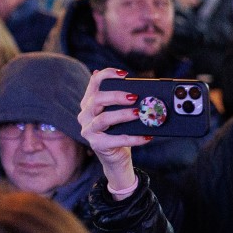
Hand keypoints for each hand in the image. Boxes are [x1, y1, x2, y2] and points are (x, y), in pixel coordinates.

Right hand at [78, 67, 152, 194]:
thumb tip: (140, 89)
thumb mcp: (121, 113)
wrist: (116, 158)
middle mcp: (85, 115)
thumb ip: (124, 100)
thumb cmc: (119, 131)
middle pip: (97, 99)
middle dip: (116, 96)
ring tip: (139, 113)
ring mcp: (89, 131)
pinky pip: (115, 140)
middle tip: (134, 97)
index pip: (94, 82)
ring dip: (123, 115)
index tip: (124, 74)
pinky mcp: (97, 145)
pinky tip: (146, 136)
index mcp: (89, 102)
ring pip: (104, 119)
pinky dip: (133, 138)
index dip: (107, 74)